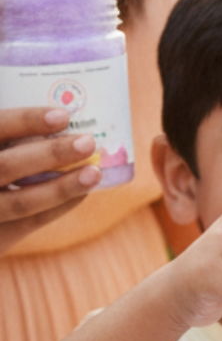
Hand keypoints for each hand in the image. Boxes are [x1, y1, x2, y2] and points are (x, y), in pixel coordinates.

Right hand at [0, 107, 102, 253]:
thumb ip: (15, 135)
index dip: (26, 121)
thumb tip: (65, 117)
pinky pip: (28, 224)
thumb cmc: (0, 167)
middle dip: (50, 154)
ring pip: (19, 203)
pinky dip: (58, 208)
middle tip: (88, 143)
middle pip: (6, 166)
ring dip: (61, 188)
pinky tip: (82, 193)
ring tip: (94, 173)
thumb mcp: (1, 147)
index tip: (63, 116)